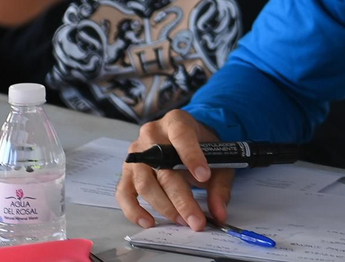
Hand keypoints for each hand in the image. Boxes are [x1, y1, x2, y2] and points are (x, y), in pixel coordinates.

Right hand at [116, 109, 234, 231]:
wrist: (185, 138)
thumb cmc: (201, 147)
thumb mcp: (218, 159)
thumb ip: (220, 186)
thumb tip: (219, 214)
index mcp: (176, 122)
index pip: (181, 136)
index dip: (191, 156)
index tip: (204, 177)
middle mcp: (151, 134)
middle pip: (164, 169)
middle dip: (181, 199)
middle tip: (196, 220)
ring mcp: (135, 153)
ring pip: (144, 184)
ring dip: (164, 207)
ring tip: (182, 221)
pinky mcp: (126, 172)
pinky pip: (124, 193)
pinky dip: (134, 211)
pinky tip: (149, 222)